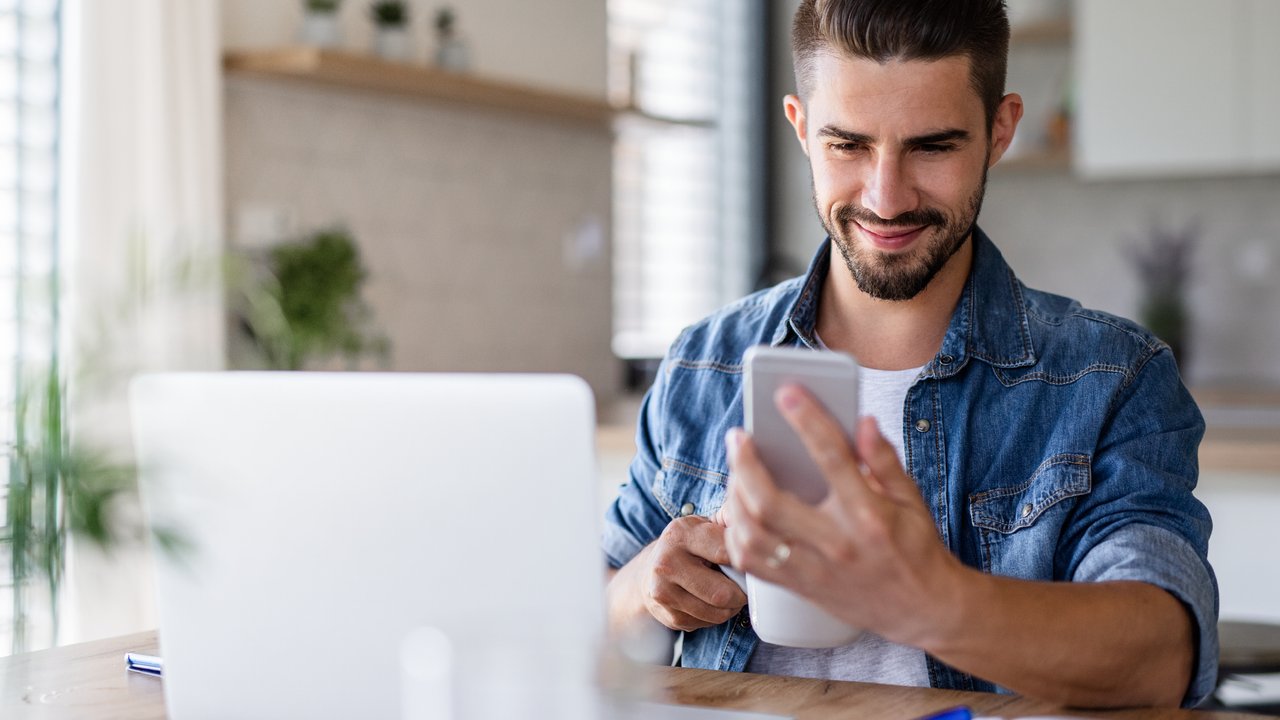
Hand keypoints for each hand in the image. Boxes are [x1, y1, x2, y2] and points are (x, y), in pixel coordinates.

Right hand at [630, 514, 746, 631]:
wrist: (650, 569)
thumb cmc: (688, 546)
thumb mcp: (703, 527)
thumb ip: (729, 527)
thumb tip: (760, 537)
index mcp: (680, 534)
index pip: (727, 552)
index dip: (745, 562)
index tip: (751, 563)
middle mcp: (667, 563)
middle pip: (723, 593)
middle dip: (740, 594)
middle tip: (743, 587)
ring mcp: (664, 592)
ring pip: (717, 613)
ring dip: (730, 608)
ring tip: (727, 594)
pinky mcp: (667, 616)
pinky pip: (706, 624)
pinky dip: (715, 616)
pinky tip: (708, 602)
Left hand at [721, 384, 965, 646]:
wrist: (925, 610)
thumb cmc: (917, 548)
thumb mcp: (912, 500)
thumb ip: (884, 460)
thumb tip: (862, 421)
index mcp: (869, 515)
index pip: (832, 458)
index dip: (807, 420)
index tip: (786, 392)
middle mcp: (837, 543)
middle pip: (771, 503)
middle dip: (746, 464)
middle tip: (739, 437)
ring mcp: (815, 569)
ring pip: (753, 535)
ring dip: (734, 498)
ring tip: (735, 470)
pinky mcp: (801, 586)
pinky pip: (752, 563)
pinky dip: (736, 534)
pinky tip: (737, 510)